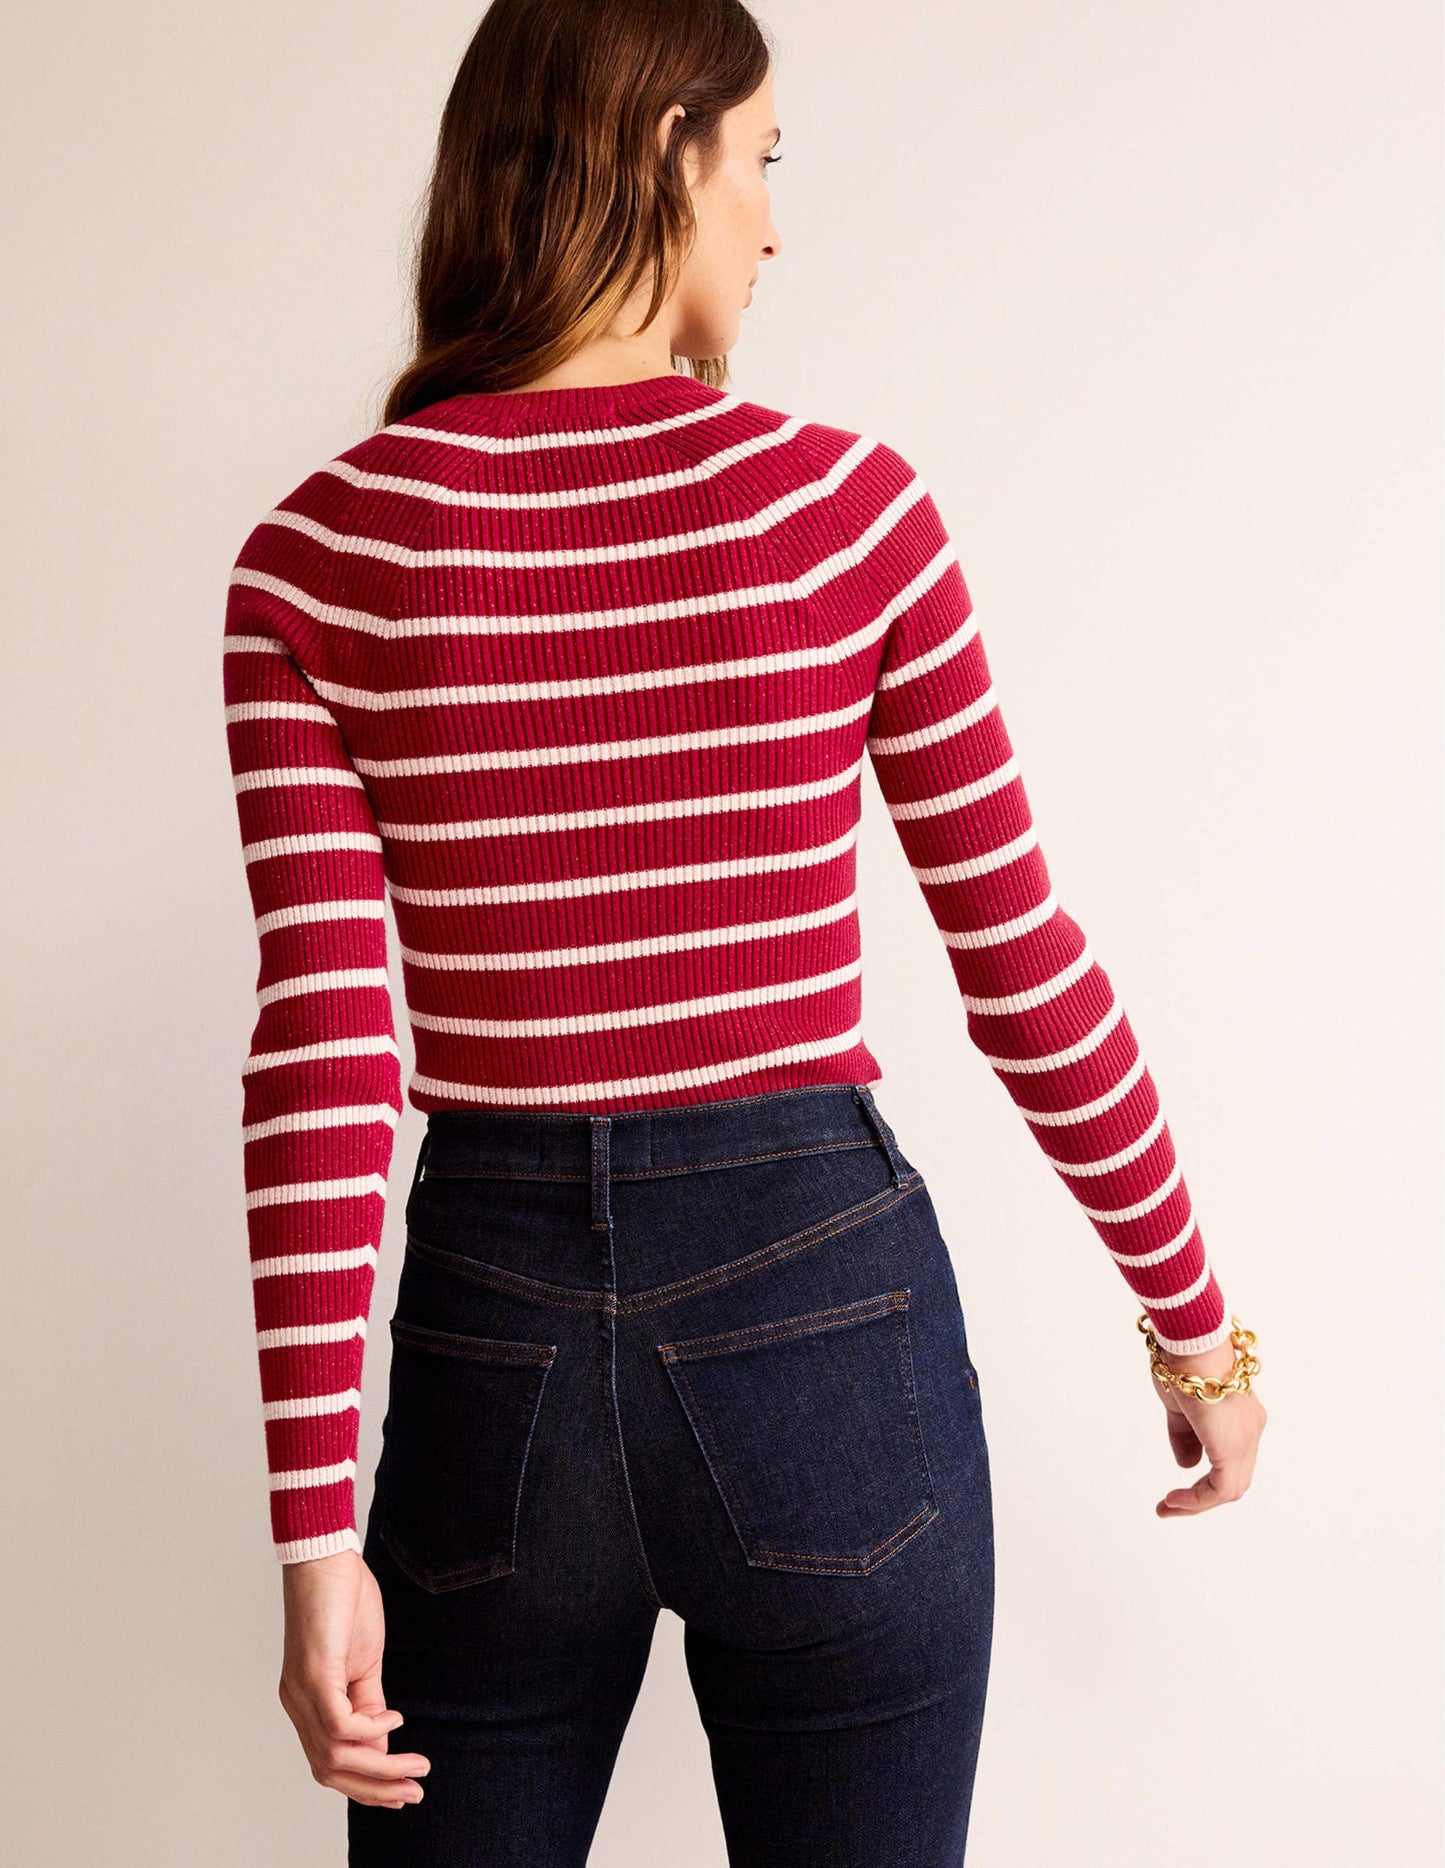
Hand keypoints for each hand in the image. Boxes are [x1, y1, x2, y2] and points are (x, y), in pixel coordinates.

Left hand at [278, 1548, 431, 1808]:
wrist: (325, 1557)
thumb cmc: (344, 1601)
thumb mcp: (363, 1661)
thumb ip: (369, 1702)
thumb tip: (383, 1744)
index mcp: (306, 1703)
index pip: (330, 1763)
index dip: (365, 1784)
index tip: (402, 1792)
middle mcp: (297, 1705)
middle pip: (330, 1770)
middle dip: (375, 1789)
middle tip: (413, 1795)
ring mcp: (302, 1692)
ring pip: (336, 1756)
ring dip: (380, 1768)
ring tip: (417, 1766)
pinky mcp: (315, 1675)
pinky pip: (339, 1725)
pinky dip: (370, 1730)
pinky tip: (396, 1718)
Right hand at [1149, 1335, 1266, 1517]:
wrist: (1192, 1343)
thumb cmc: (1183, 1361)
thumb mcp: (1179, 1404)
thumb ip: (1183, 1436)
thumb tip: (1187, 1466)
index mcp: (1241, 1416)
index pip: (1229, 1456)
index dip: (1206, 1475)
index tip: (1179, 1485)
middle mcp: (1251, 1430)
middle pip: (1233, 1477)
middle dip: (1202, 1495)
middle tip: (1171, 1505)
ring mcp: (1246, 1440)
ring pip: (1230, 1488)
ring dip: (1198, 1503)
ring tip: (1168, 1507)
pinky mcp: (1232, 1449)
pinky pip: (1220, 1489)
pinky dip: (1197, 1500)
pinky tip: (1174, 1500)